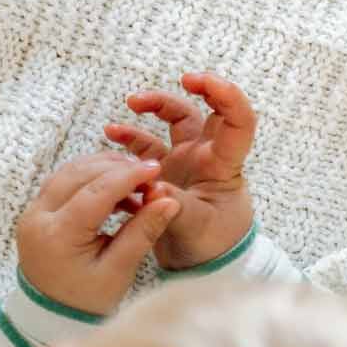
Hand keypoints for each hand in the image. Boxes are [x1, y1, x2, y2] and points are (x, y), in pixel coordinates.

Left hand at [17, 153, 179, 316]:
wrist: (50, 313)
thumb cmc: (85, 299)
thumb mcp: (118, 271)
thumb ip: (142, 233)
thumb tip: (169, 201)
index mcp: (56, 236)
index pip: (95, 194)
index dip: (128, 177)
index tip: (156, 169)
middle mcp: (37, 219)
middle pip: (79, 175)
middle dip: (117, 169)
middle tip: (149, 177)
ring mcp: (32, 213)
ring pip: (69, 172)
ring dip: (103, 169)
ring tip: (135, 182)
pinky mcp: (35, 211)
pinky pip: (63, 181)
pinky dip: (90, 177)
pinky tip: (116, 191)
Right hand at [102, 72, 255, 270]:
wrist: (202, 265)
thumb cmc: (212, 245)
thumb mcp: (195, 228)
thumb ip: (173, 206)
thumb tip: (151, 186)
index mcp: (223, 165)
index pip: (235, 119)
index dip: (224, 94)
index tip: (197, 82)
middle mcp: (205, 157)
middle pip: (197, 112)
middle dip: (176, 96)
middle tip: (146, 96)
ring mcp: (184, 164)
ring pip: (171, 125)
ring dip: (151, 111)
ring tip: (127, 107)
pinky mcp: (164, 175)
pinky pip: (146, 150)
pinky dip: (130, 142)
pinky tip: (111, 137)